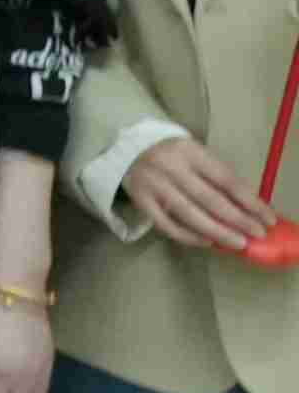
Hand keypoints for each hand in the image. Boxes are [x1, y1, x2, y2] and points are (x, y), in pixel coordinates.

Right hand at [125, 134, 280, 254]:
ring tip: (237, 243)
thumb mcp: (196, 155)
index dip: (249, 201)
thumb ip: (218, 177)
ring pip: (189, 214)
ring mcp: (153, 185)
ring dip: (217, 232)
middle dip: (237, 220)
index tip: (267, 218)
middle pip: (209, 199)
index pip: (225, 179)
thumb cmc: (172, 154)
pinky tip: (207, 241)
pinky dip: (189, 236)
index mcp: (189, 151)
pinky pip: (168, 225)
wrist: (127, 149)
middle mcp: (170, 167)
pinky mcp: (141, 201)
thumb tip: (249, 208)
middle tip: (256, 234)